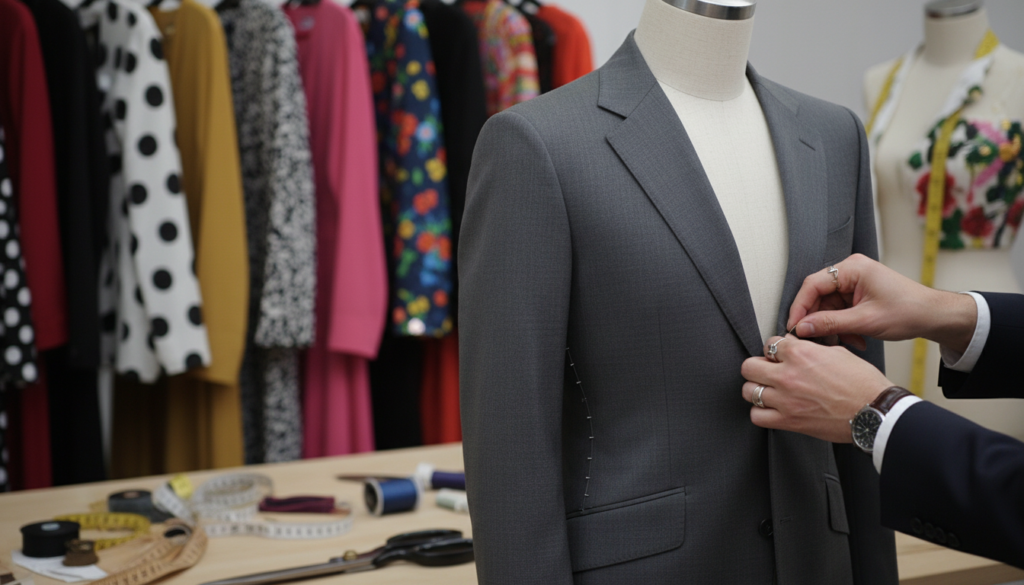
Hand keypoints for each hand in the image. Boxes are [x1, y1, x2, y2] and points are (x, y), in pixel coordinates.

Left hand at [740, 335, 891, 442]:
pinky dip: (760, 412)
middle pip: (749, 366)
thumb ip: (810, 349)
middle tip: (767, 371)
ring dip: (756, 389)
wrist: (874, 411)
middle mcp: (787, 375)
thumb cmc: (862, 383)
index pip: (769, 344)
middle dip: (758, 366)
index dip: (775, 349)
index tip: (779, 355)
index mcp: (800, 354)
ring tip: (767, 390)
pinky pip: (757, 416)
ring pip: (748, 391)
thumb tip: (796, 346)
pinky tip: (770, 409)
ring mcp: (785, 400)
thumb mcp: (837, 353)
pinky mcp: (789, 421)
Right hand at [787, 254, 975, 353]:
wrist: (934, 316)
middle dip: (818, 320)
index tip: (794, 326)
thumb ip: (830, 323)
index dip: (800, 307)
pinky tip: (854, 338)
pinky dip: (843, 327)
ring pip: (828, 307)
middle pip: (819, 296)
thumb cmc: (909, 310)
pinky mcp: (858, 295)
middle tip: (814, 339)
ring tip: (844, 341)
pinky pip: (840, 311)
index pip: (813, 285)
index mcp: (852, 269)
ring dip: (833, 327)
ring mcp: (854, 284)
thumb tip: (802, 327)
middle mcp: (851, 272)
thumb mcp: (865, 321)